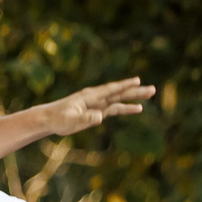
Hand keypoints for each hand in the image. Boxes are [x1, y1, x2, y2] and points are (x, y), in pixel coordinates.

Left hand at [36, 77, 156, 137]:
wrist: (50, 119)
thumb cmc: (58, 119)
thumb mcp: (70, 120)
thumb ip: (85, 118)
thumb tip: (100, 117)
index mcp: (90, 96)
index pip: (110, 90)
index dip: (124, 86)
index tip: (137, 81)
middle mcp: (96, 98)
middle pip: (119, 93)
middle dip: (135, 91)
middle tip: (152, 89)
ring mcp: (98, 104)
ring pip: (119, 100)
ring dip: (134, 98)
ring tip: (149, 95)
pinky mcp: (97, 111)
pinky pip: (115, 109)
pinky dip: (126, 108)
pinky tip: (138, 109)